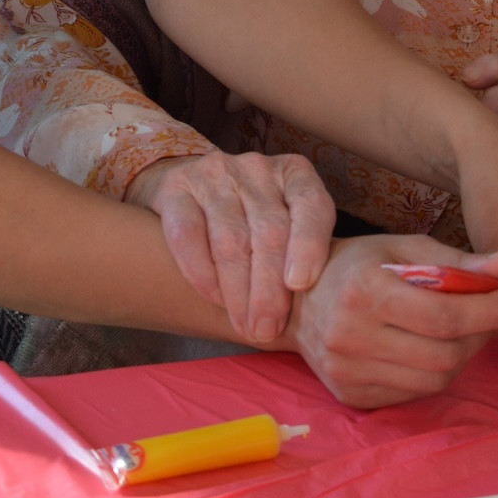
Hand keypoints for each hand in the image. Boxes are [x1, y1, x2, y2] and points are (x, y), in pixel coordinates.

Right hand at [126, 149, 335, 343]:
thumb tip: (322, 310)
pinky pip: (188, 236)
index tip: (300, 284)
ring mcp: (214, 175)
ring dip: (238, 291)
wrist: (190, 189)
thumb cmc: (253, 219)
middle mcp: (257, 168)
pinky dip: (202, 274)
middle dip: (269, 288)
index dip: (308, 245)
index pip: (311, 204)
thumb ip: (303, 251)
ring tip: (245, 325)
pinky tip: (214, 299)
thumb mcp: (288, 221)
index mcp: (295, 173)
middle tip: (266, 329)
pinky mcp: (175, 189)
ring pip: (230, 239)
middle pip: (269, 231)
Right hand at [290, 236, 497, 407]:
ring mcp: (348, 373)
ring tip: (462, 331)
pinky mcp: (351, 396)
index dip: (491, 311)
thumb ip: (459, 261)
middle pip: (444, 354)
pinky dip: (433, 372)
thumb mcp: (404, 249)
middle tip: (495, 315)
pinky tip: (430, 348)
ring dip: (462, 356)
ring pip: (434, 380)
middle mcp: (351, 337)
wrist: (295, 302)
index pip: (443, 315)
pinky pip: (413, 394)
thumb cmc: (356, 266)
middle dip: (481, 335)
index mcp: (363, 292)